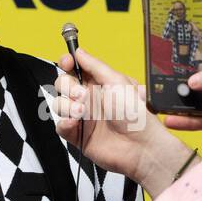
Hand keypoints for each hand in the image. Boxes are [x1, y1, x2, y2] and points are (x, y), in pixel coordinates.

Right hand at [53, 48, 193, 197]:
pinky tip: (75, 123)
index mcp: (100, 83)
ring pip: (59, 104)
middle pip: (63, 84)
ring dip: (66, 105)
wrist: (141, 148)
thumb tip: (80, 52)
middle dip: (68, 86)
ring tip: (82, 111)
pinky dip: (64, 123)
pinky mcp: (78, 135)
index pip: (76, 68)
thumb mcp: (118, 82)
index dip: (68, 62)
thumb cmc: (137, 116)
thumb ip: (95, 66)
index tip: (67, 63)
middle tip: (82, 95)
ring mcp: (84, 117)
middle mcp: (90, 98)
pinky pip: (60, 126)